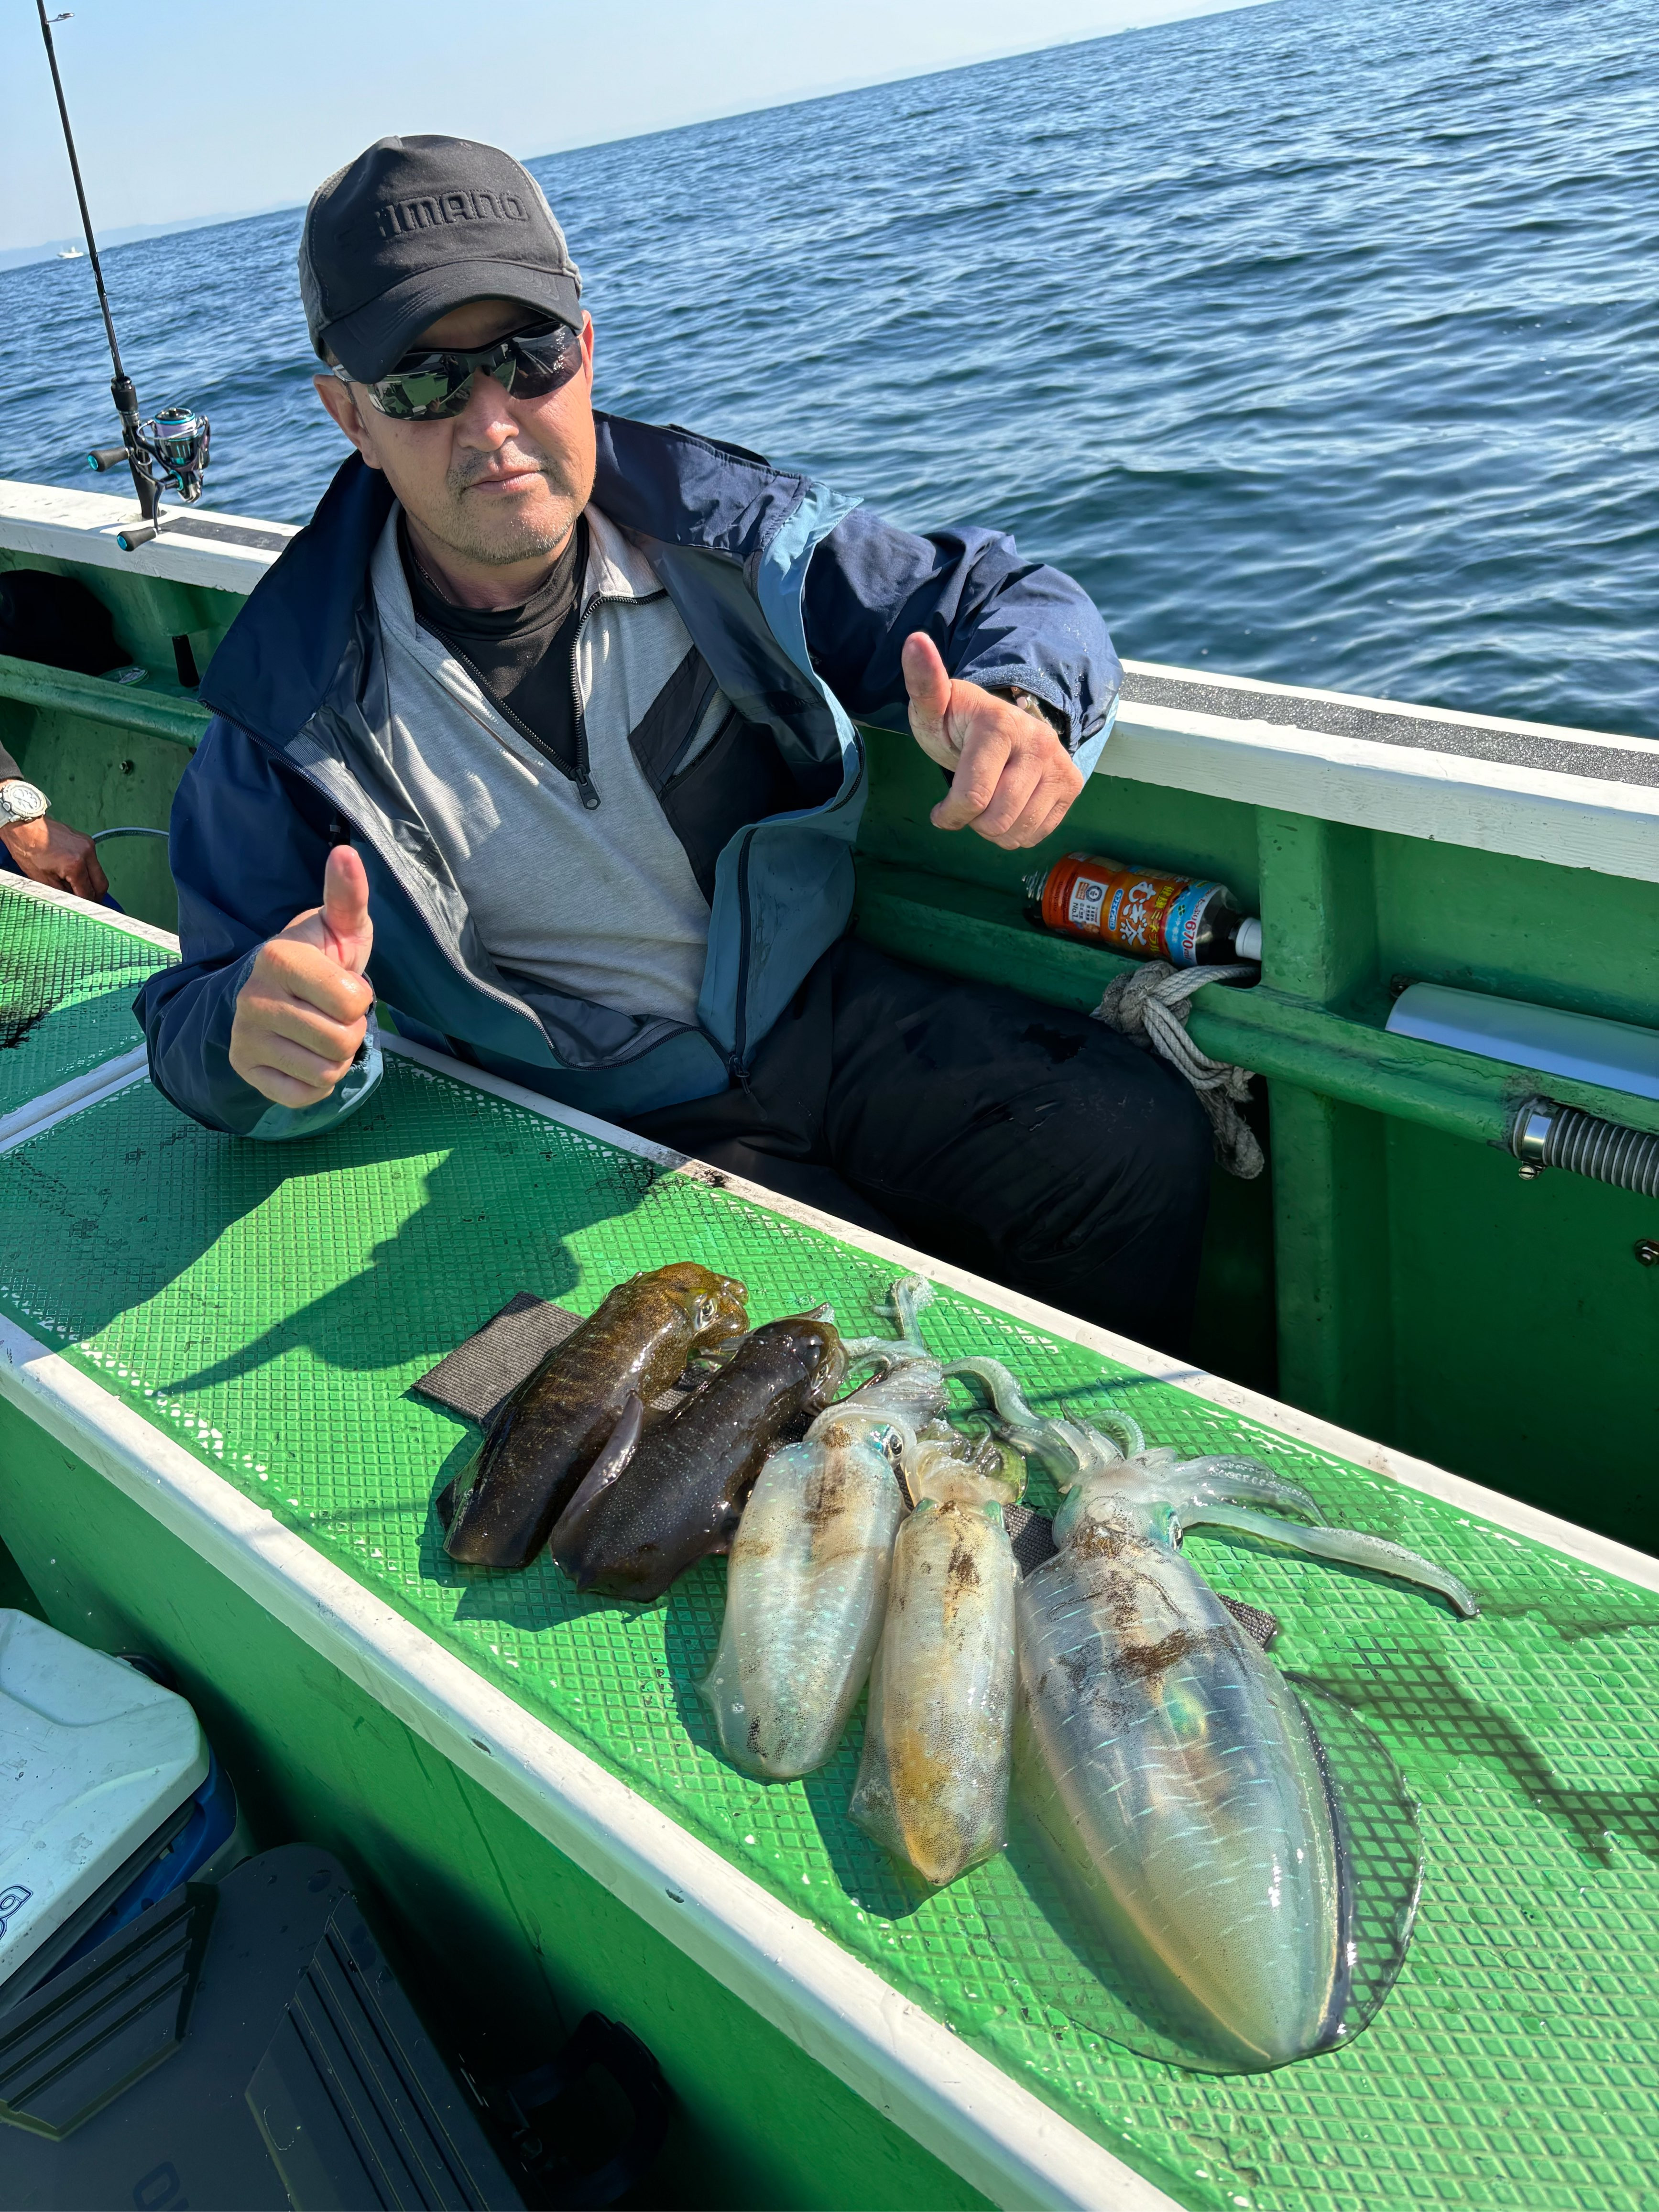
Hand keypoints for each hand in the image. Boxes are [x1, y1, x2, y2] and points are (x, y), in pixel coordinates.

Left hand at [0, 815, 108, 901]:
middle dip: (95, 896)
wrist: (24, 825)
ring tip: (76, 886)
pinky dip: (86, 869)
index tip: (84, 909)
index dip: (86, 904)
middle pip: (101, 884)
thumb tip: (75, 901)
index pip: (88, 893)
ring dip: (91, 882)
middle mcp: (86, 854)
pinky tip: (74, 872)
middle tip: (86, 902)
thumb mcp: (42, 879)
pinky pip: (93, 861)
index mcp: (75, 865)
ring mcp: (88, 845)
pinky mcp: (86, 840)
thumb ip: (63, 893)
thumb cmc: (28, 848)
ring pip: (98, 872)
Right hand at [229, 845, 375, 1107]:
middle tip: (331, 1013)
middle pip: (342, 1042)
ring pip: (326, 1072)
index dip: (359, 999)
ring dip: (335, 1057)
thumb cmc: (317, 957)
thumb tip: (347, 852)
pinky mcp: (247, 1070)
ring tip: (319, 1031)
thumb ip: (347, 895)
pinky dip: (315, 1083)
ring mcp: (245, 1038)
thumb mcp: (337, 927)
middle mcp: (254, 999)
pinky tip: (304, 1056)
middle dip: (350, 1031)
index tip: (341, 987)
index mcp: (279, 959)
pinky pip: (304, 1095)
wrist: (273, 990)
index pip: (353, 1003)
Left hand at [901, 633, 1083, 848]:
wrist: (998, 724)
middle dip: (972, 822)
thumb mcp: (933, 706)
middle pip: (997, 820)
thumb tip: (914, 640)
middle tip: (966, 803)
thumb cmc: (957, 721)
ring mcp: (1059, 764)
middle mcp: (1039, 742)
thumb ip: (924, 683)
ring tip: (986, 804)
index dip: (950, 815)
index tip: (939, 811)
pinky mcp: (1072, 784)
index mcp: (1001, 724)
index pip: (973, 797)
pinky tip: (1007, 808)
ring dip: (994, 829)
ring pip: (1019, 833)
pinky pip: (1038, 834)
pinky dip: (1017, 831)